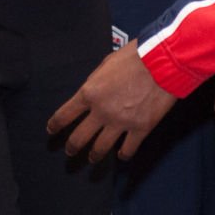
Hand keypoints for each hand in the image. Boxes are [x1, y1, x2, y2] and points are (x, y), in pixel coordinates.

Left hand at [47, 41, 175, 161]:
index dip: (55, 125)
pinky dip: (123, 154)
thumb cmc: (136, 56)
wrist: (162, 62)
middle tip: (70, 151)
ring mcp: (120, 123)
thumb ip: (96, 80)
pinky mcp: (139, 130)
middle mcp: (101, 112)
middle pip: (78, 138)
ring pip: (99, 149)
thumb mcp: (107, 62)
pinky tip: (122, 154)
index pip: (64, 115)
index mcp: (90, 92)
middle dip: (71, 147)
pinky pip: (127, 150)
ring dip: (94, 156)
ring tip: (92, 158)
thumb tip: (92, 92)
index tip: (51, 130)